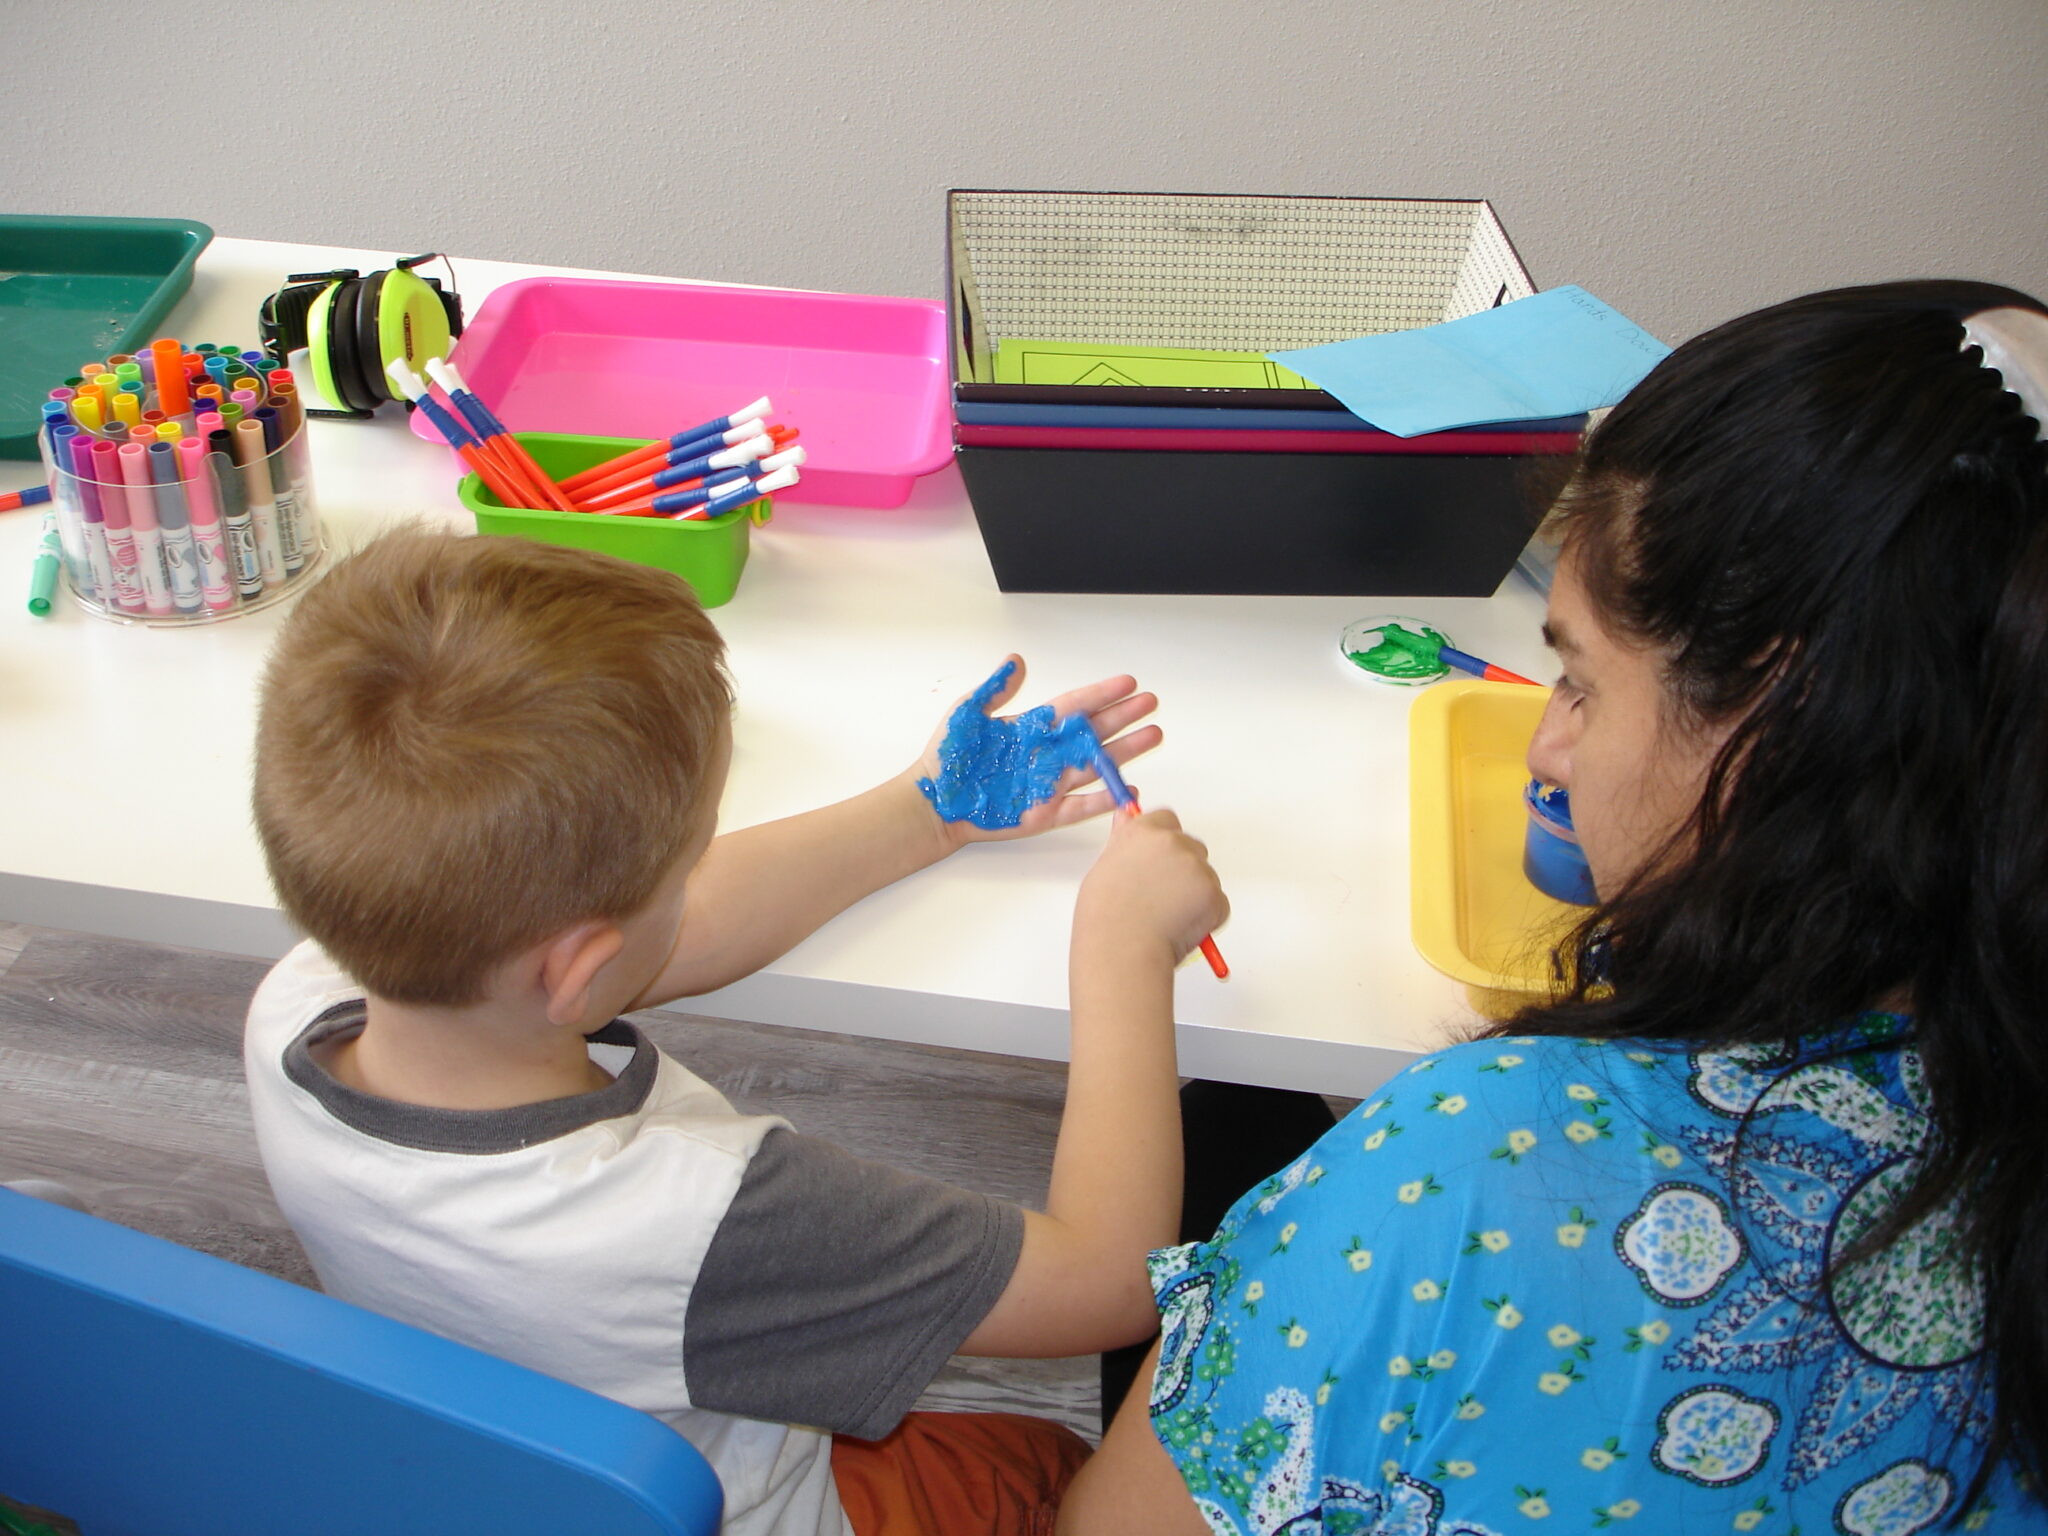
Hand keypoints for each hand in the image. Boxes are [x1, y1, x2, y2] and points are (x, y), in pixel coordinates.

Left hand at [911, 655, 1161, 847]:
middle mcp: (1047, 754)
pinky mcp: (1046, 813)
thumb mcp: (969, 713)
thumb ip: (997, 689)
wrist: (934, 801)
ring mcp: (1050, 784)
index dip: (1102, 694)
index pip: (1075, 706)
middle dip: (1124, 718)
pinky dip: (1105, 800)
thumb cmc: (948, 757)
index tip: (1128, 683)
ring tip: (1152, 735)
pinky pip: (1082, 806)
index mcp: (1033, 728)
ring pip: (1096, 766)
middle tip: (1152, 704)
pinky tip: (1128, 789)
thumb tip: (1017, 660)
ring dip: (1125, 752)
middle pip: (1094, 733)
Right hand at [1075, 807, 1228, 965]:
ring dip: (1194, 893)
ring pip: (1205, 876)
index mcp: (1143, 832)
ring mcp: (1196, 867)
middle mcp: (1172, 843)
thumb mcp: (1106, 866)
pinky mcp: (1213, 893)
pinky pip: (1218, 902)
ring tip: (1164, 916)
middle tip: (1161, 897)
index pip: (1166, 820)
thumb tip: (1126, 816)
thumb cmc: (1107, 915)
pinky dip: (1206, 915)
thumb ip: (1124, 839)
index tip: (1158, 859)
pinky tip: (1180, 926)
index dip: (1163, 842)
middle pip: (1191, 847)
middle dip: (1182, 869)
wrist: (1123, 948)